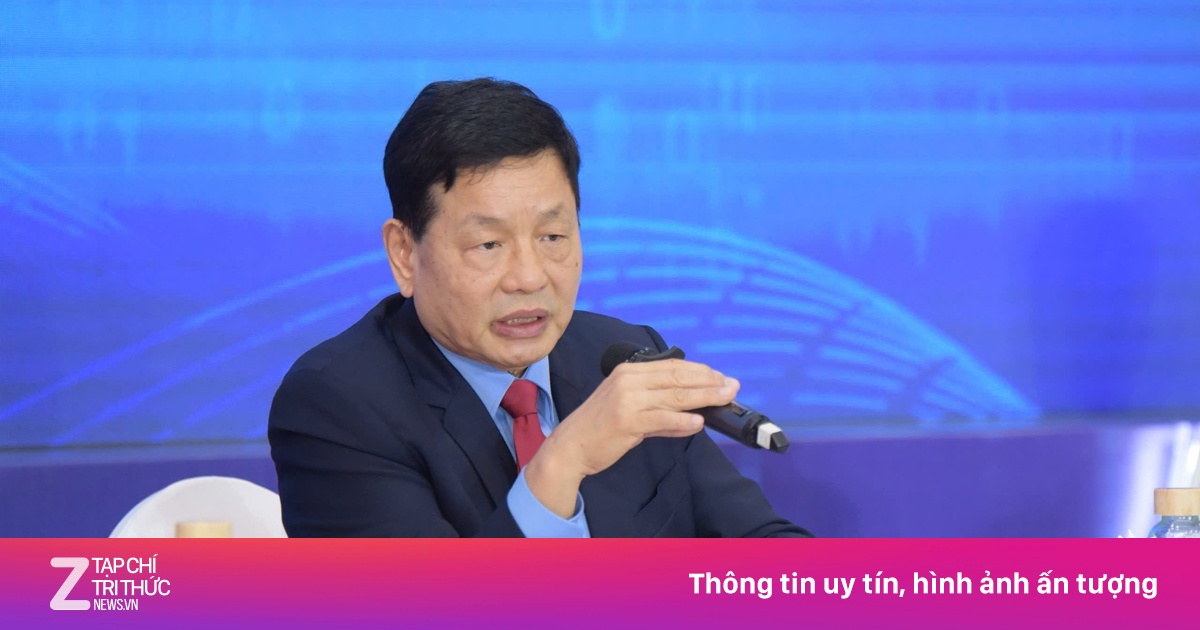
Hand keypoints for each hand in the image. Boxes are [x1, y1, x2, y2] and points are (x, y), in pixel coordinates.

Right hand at [523, 359, 738, 516]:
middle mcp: (628, 380)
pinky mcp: (627, 420)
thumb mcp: (630, 409)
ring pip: (674, 396)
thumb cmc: (600, 428)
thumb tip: (694, 414)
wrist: (570, 446)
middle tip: (732, 386)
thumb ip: (661, 410)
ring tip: (725, 399)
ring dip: (704, 397)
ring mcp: (627, 399)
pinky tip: (699, 422)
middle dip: (709, 382)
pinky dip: (683, 420)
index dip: (701, 371)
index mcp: (629, 371)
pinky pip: (662, 418)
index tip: (721, 377)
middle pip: (678, 377)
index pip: (673, 366)